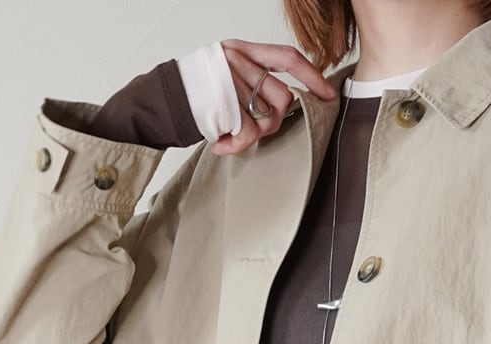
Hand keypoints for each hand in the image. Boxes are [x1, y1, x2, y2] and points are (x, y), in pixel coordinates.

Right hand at [210, 40, 337, 154]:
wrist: (162, 103)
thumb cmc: (199, 98)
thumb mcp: (229, 78)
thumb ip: (256, 83)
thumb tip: (289, 103)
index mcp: (243, 50)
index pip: (287, 57)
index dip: (311, 76)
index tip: (328, 94)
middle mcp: (239, 59)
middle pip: (282, 97)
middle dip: (275, 121)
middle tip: (255, 130)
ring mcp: (232, 78)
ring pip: (269, 117)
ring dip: (254, 135)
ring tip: (231, 135)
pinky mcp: (226, 101)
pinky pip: (249, 132)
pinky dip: (237, 145)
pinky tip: (221, 144)